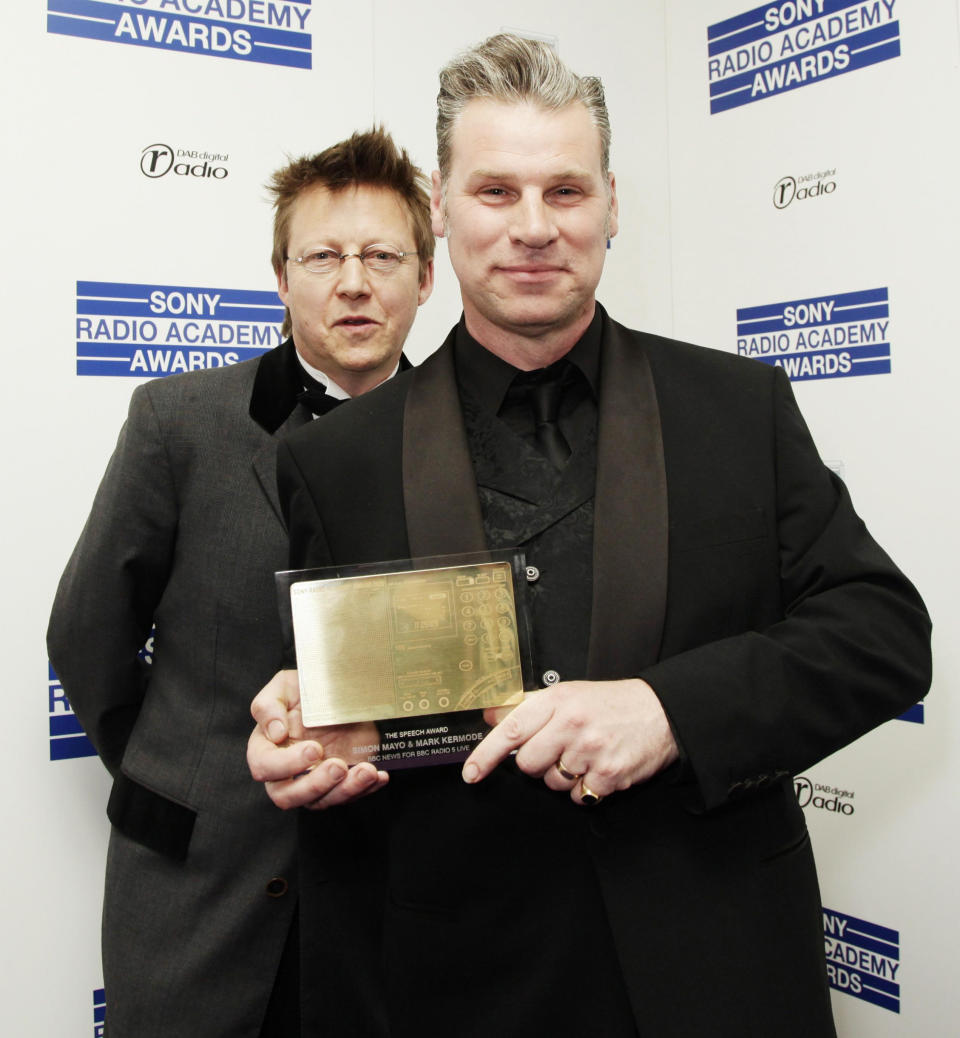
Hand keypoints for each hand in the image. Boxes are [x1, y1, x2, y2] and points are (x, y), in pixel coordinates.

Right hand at [247, 670, 388, 809]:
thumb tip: (275, 733)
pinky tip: (378, 776)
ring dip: (345, 790)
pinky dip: (365, 788)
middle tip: (339, 766)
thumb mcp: (283, 687)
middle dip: (316, 785)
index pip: (264, 767)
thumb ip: (269, 706)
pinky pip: (349, 796)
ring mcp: (313, 781)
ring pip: (322, 801)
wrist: (335, 693)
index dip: (287, 764)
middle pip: (288, 796)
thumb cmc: (302, 692)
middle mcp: (286, 773)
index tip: (314, 748)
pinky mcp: (339, 783)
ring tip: (366, 771)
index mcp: (266, 749)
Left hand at [461, 678, 677, 804]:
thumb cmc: (610, 703)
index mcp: (558, 701)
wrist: (660, 712)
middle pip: (528, 765)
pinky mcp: (609, 776)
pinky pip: (578, 797)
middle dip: (537, 764)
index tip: (471, 773)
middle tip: (558, 749)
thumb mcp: (568, 694)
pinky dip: (584, 789)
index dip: (485, 755)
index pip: (511, 730)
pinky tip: (598, 768)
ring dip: (562, 776)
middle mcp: (572, 725)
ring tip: (583, 756)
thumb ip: (529, 707)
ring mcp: (591, 751)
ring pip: (552, 783)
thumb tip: (491, 716)